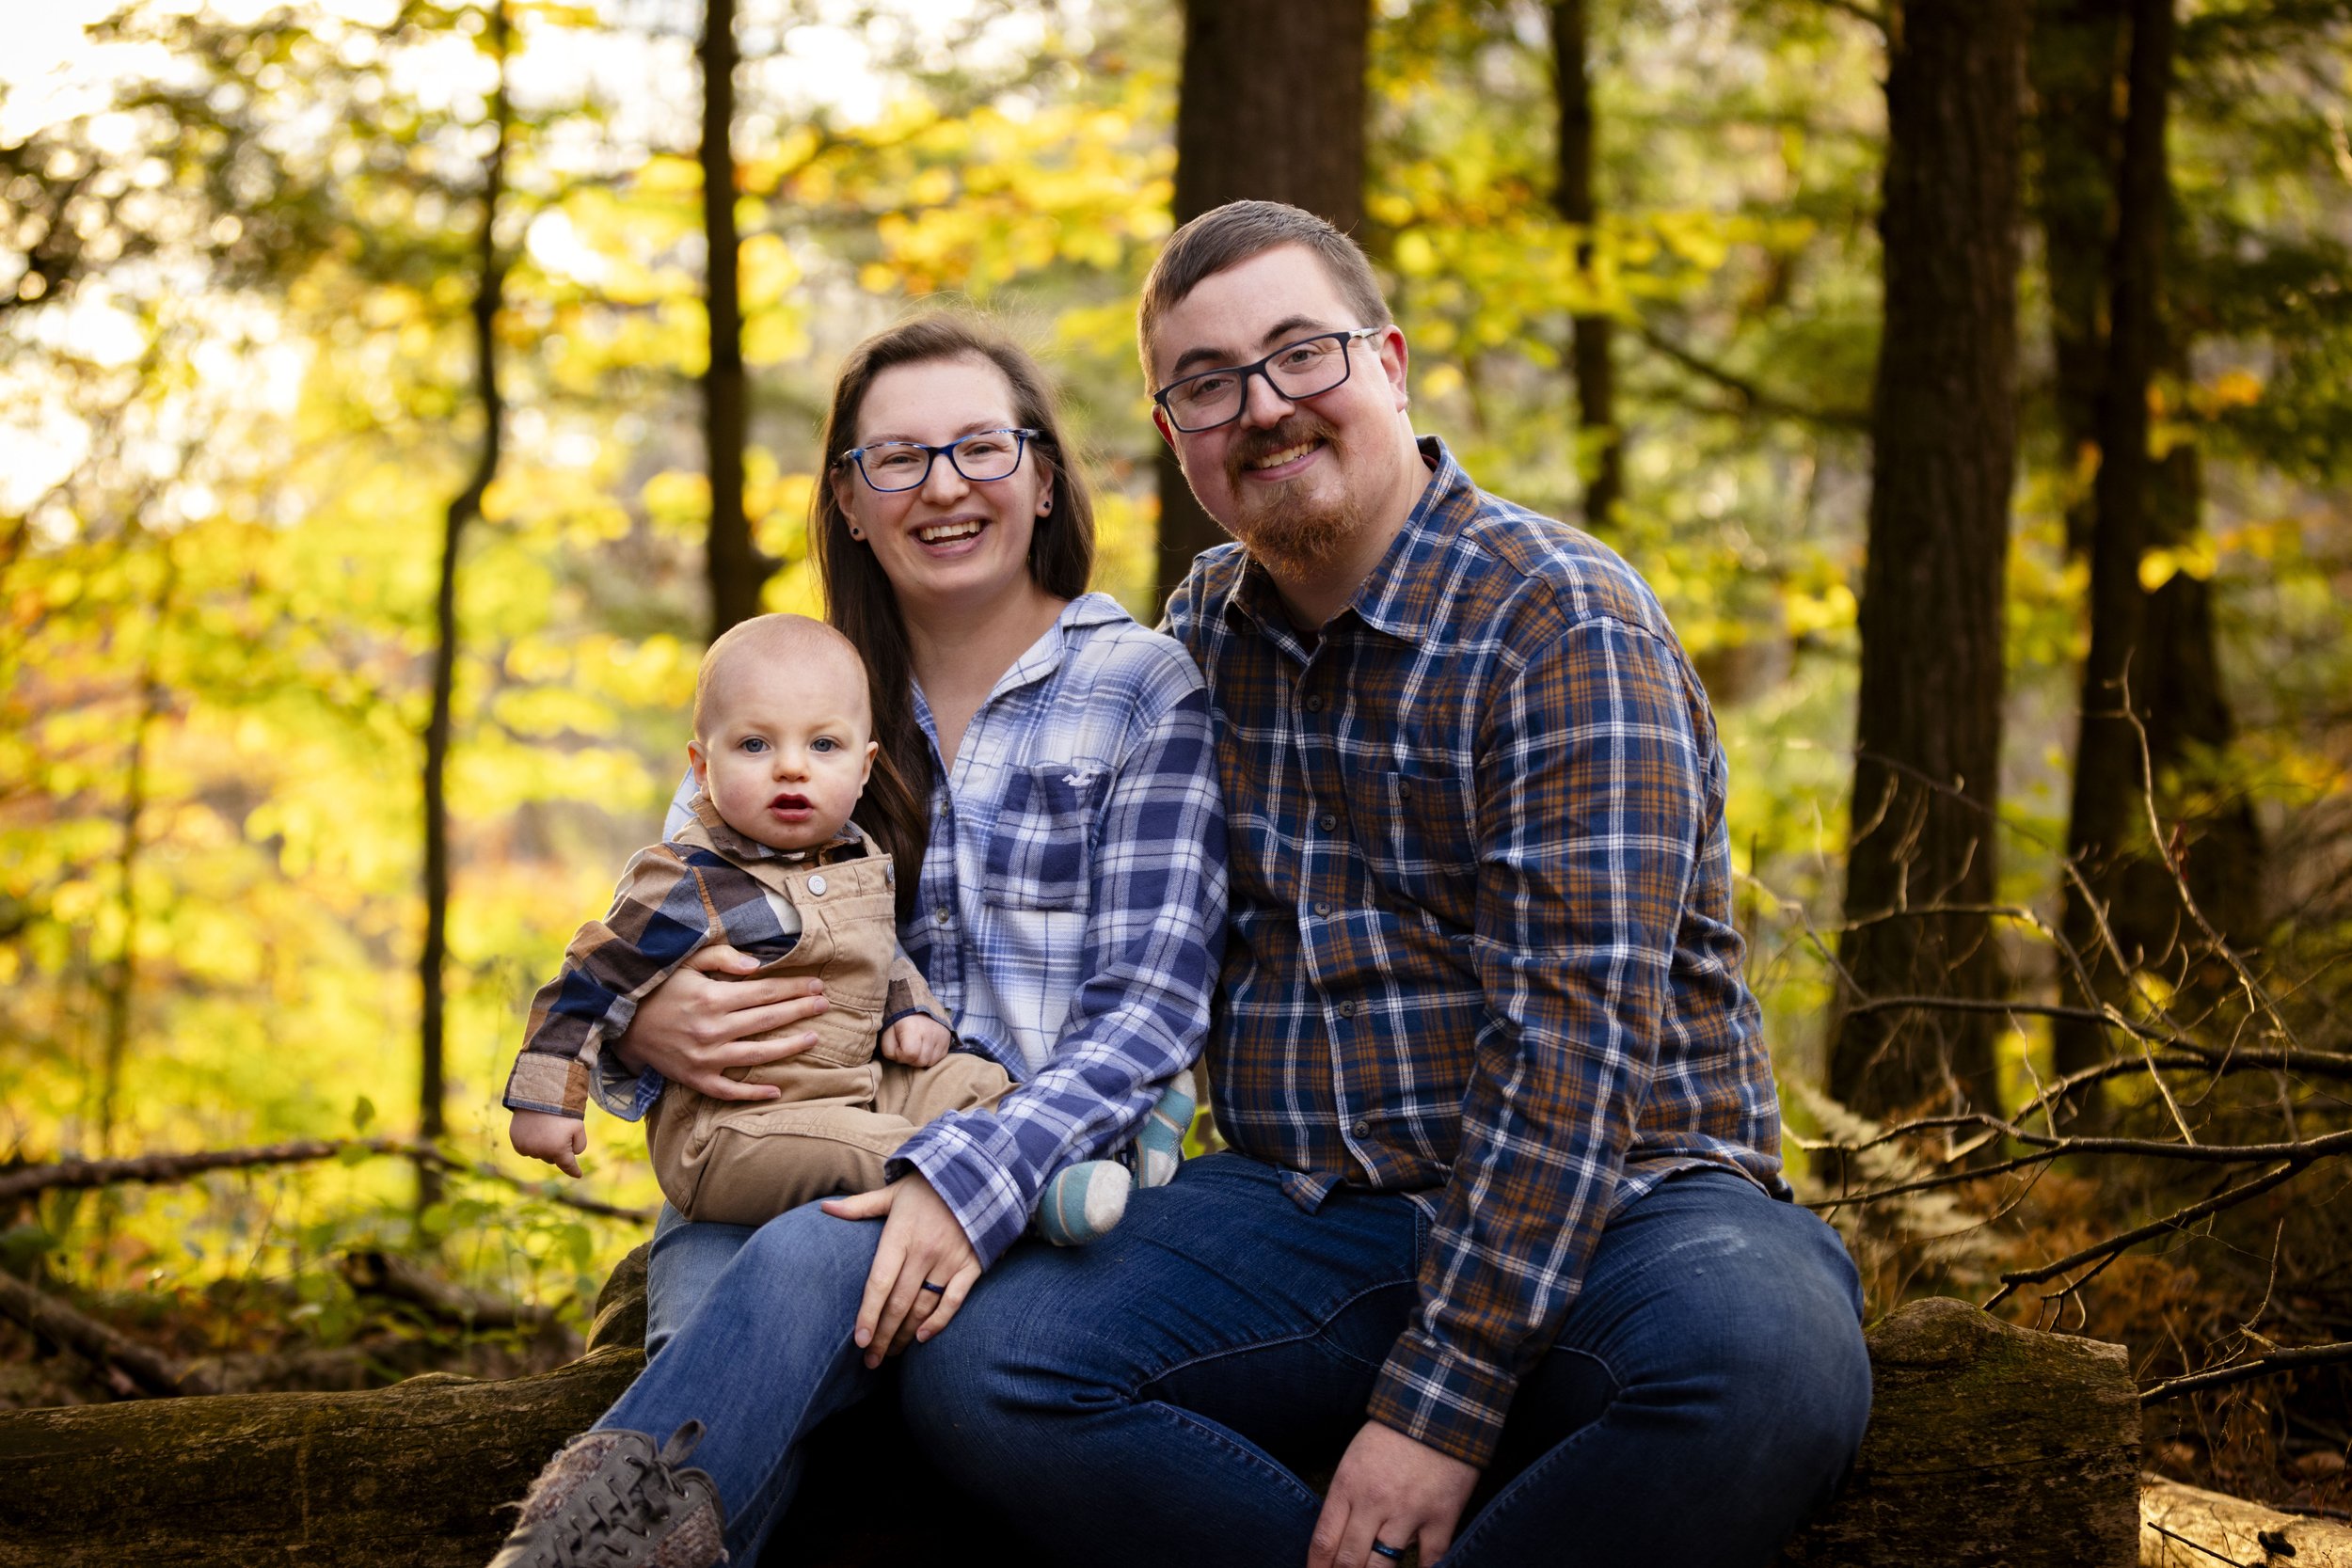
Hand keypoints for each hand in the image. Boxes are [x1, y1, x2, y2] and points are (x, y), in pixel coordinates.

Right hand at [509, 1110, 585, 1178]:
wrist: (538, 1094)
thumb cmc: (562, 1110)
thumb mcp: (578, 1127)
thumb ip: (580, 1145)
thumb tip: (571, 1154)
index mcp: (557, 1149)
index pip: (567, 1165)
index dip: (574, 1170)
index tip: (579, 1175)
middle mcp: (540, 1152)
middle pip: (552, 1158)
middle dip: (557, 1149)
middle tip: (558, 1131)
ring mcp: (526, 1148)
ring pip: (539, 1154)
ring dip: (543, 1146)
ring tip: (545, 1127)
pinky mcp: (516, 1142)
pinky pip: (526, 1149)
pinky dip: (531, 1143)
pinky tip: (534, 1130)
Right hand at [615, 945, 829, 1100]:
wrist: (622, 1023)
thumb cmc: (660, 988)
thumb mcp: (687, 963)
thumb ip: (723, 958)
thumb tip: (757, 966)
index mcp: (713, 998)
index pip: (766, 992)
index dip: (794, 988)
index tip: (817, 984)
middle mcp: (712, 1029)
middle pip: (768, 1020)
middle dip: (801, 1010)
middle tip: (825, 1005)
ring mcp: (705, 1057)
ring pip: (758, 1055)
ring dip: (790, 1047)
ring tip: (813, 1038)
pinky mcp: (697, 1079)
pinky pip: (730, 1090)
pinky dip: (754, 1092)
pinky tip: (778, 1089)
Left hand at [822, 1174, 980, 1368]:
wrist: (976, 1175)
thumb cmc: (927, 1188)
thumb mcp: (893, 1192)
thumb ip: (859, 1206)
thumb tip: (824, 1210)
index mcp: (901, 1235)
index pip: (879, 1282)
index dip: (868, 1314)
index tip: (860, 1340)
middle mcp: (924, 1250)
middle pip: (898, 1303)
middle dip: (883, 1336)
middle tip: (871, 1360)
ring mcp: (950, 1259)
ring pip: (923, 1307)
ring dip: (906, 1334)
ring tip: (891, 1353)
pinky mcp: (972, 1265)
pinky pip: (954, 1300)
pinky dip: (940, 1321)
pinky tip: (923, 1338)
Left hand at [879, 1015, 952, 1067]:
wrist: (917, 1006)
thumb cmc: (899, 1022)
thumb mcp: (887, 1033)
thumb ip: (889, 1051)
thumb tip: (901, 1060)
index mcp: (913, 1028)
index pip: (910, 1054)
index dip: (901, 1055)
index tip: (898, 1047)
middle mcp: (930, 1032)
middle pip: (920, 1061)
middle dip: (911, 1059)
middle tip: (907, 1048)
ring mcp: (941, 1035)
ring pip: (930, 1062)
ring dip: (921, 1058)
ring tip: (916, 1047)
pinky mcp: (948, 1038)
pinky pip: (939, 1058)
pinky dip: (931, 1056)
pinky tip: (925, 1047)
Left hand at [1308, 1420, 1479, 1567]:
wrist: (1438, 1407)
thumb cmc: (1392, 1434)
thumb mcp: (1354, 1460)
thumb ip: (1345, 1499)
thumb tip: (1337, 1541)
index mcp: (1348, 1486)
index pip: (1323, 1541)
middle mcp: (1374, 1502)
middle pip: (1349, 1560)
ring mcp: (1408, 1512)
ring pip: (1384, 1567)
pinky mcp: (1441, 1517)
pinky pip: (1430, 1561)